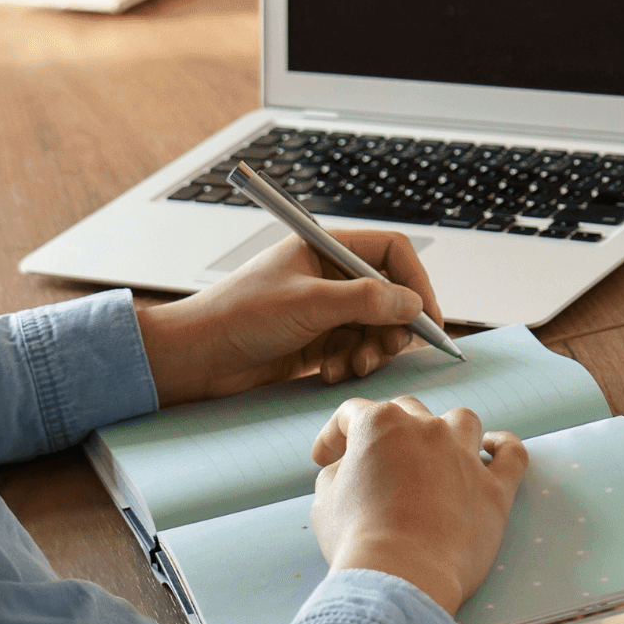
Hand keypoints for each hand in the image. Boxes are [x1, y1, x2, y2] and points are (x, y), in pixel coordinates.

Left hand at [135, 229, 443, 406]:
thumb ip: (365, 300)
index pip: (391, 252)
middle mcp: (327, 276)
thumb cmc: (238, 317)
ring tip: (354, 366)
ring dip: (372, 350)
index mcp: (325, 248)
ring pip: (374, 328)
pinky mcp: (314, 342)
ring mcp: (322, 310)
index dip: (415, 283)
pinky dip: (351, 364)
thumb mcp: (309, 304)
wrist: (195, 357)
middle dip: (393, 326)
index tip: (428, 319)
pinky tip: (331, 375)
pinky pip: (353, 351)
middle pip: (388, 295)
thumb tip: (412, 305)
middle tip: (387, 350)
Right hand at [308, 396, 528, 611]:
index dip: (334, 434)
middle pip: (407, 411)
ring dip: (445, 430)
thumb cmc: (357, 540)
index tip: (325, 459)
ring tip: (435, 450)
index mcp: (381, 424)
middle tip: (374, 461)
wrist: (403, 576)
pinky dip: (504, 446)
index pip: (352, 414)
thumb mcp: (324, 501)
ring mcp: (465, 456)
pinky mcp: (495, 489)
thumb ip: (336, 474)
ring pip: (461, 421)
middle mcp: (427, 429)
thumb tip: (349, 470)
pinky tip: (494, 447)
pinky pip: (512, 454)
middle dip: (386, 431)